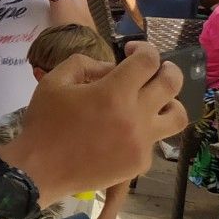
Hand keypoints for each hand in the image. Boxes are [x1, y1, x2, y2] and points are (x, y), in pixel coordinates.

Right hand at [0, 41, 184, 196]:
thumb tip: (110, 68)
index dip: (144, 49)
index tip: (131, 51)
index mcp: (114, 92)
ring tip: (155, 101)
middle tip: (156, 69)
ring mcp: (142, 141)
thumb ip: (84, 64)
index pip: (148, 61)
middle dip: (167, 68)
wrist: (40, 169)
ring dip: (170, 102)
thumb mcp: (53, 82)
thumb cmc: (44, 123)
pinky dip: (143, 130)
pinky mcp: (140, 162)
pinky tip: (123, 132)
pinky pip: (154, 140)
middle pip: (172, 83)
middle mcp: (136, 115)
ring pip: (178, 116)